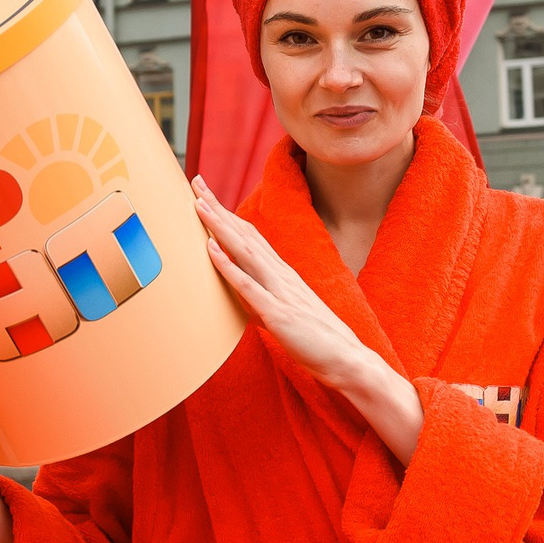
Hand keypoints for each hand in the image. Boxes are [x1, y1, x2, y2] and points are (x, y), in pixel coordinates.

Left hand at [193, 177, 422, 460]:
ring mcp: (279, 291)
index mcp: (282, 274)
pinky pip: (249, 285)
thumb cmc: (318, 340)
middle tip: (195, 182)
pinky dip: (229, 265)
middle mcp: (281, 275)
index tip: (206, 194)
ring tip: (199, 205)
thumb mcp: (287, 311)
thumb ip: (267, 297)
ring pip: (245, 251)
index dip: (227, 214)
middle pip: (245, 233)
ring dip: (220, 227)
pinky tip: (212, 250)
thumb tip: (245, 290)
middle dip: (218, 208)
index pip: (250, 236)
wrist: (348, 360)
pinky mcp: (277, 313)